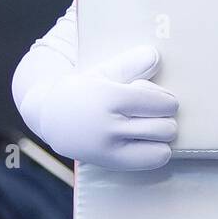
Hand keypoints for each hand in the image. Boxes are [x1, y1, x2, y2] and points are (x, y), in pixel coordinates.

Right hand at [31, 46, 178, 170]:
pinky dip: (155, 153)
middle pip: (165, 128)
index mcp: (110, 98)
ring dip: (161, 138)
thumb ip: (131, 63)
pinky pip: (150, 163)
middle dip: (166, 119)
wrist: (50, 117)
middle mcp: (109, 126)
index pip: (161, 104)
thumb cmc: (83, 90)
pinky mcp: (109, 163)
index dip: (168, 101)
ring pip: (162, 149)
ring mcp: (109, 148)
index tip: (160, 99)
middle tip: (152, 113)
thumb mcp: (103, 71)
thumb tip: (156, 55)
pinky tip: (143, 142)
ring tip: (147, 127)